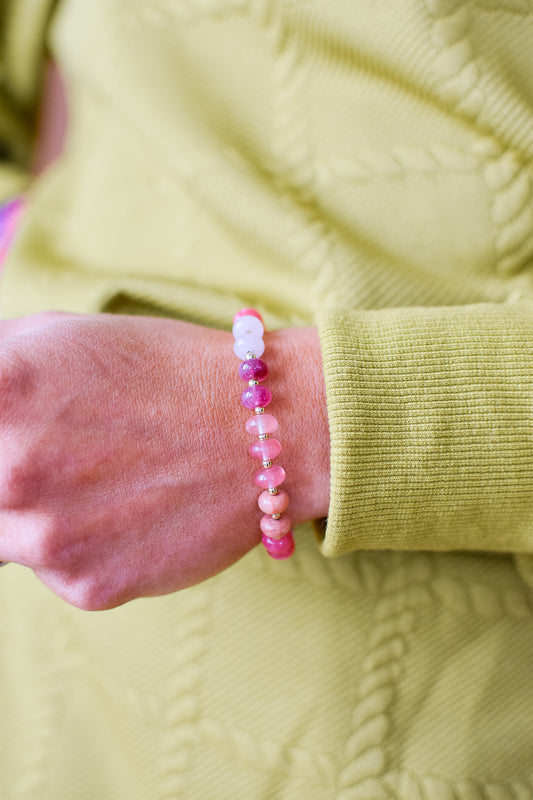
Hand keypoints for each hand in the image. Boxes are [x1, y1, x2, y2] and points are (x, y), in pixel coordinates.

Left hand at [0, 312, 328, 608]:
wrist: (264, 429)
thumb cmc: (165, 372)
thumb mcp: (58, 337)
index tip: (4, 440)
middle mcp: (10, 472)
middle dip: (4, 472)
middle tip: (56, 457)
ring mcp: (46, 540)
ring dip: (27, 513)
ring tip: (88, 481)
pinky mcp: (85, 588)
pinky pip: (49, 569)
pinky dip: (74, 545)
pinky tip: (123, 511)